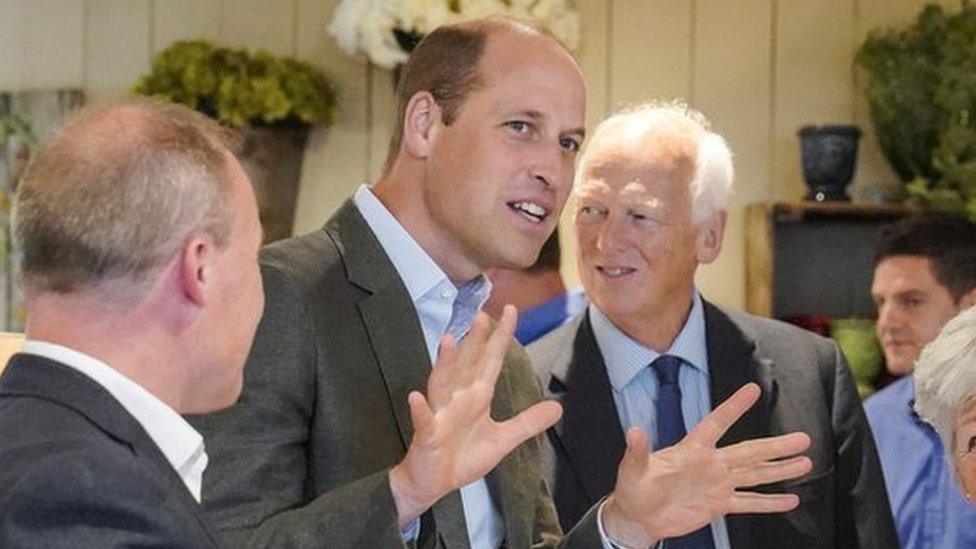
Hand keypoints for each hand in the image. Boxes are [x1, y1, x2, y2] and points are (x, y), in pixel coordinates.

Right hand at [388, 305, 562, 527]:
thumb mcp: (502, 440)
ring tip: (448, 342)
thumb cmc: (463, 456)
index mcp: (477, 397)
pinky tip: (416, 397)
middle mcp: (458, 398)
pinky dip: (420, 409)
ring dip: (444, 364)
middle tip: (483, 315)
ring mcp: (440, 414)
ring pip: (443, 384)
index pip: (491, 361)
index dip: (501, 337)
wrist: (434, 482)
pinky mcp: (427, 434)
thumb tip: (558, 407)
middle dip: (475, 341)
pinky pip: (423, 421)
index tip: (510, 311)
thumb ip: (527, 422)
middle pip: (467, 364)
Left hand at [602, 383, 811, 546]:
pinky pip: (749, 503)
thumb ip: (638, 450)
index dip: (733, 407)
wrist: (638, 517)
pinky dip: (769, 503)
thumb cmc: (633, 488)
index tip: (752, 389)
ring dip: (780, 470)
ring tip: (806, 462)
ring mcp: (717, 484)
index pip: (716, 423)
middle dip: (776, 446)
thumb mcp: (632, 469)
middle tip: (804, 438)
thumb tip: (634, 430)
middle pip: (749, 451)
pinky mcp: (718, 504)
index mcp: (691, 449)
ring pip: (755, 474)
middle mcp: (710, 463)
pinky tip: (791, 500)